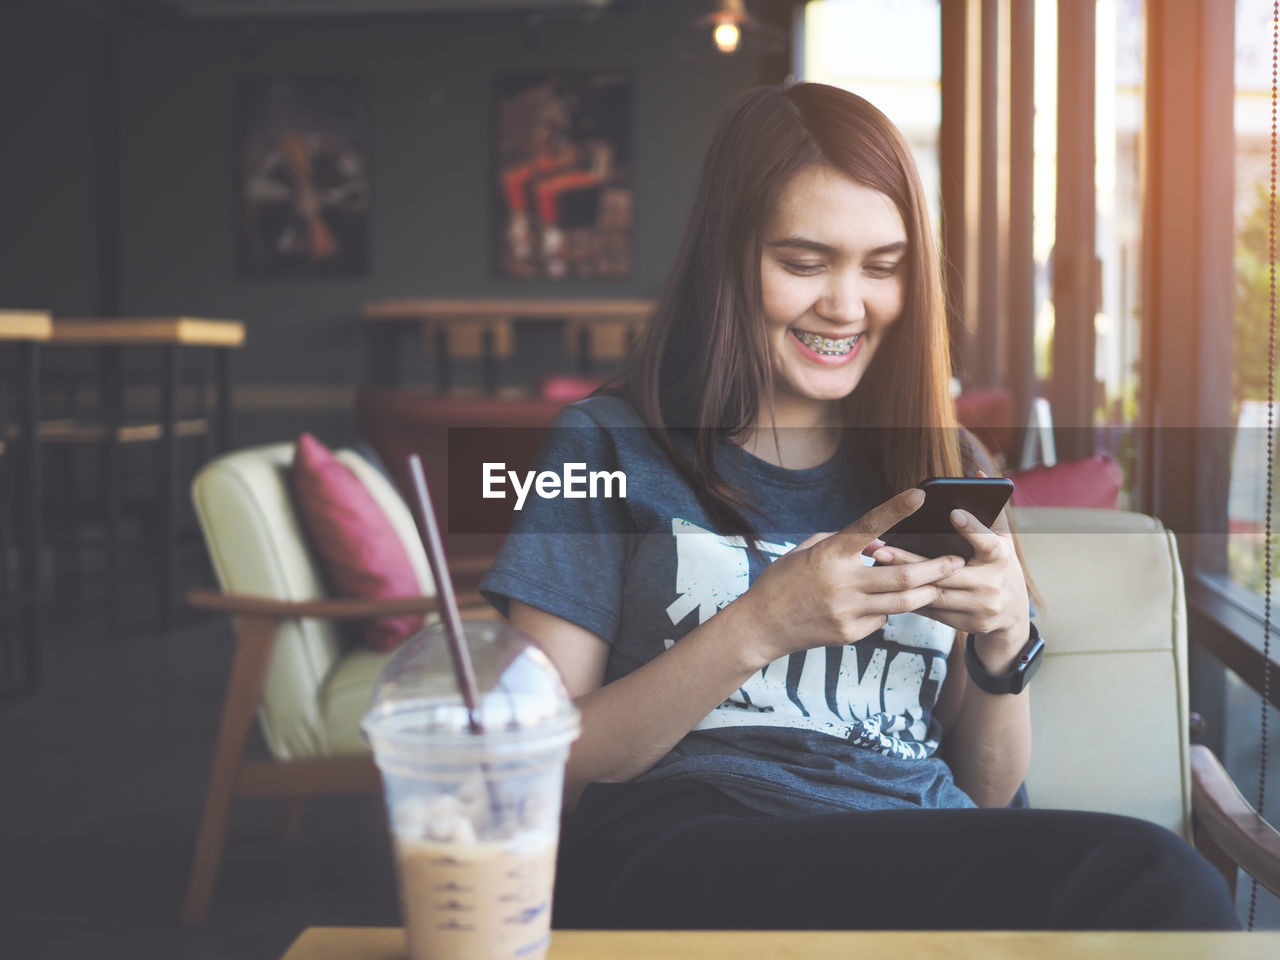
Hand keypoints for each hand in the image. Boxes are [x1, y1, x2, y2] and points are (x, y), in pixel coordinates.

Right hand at [735, 489, 964, 666]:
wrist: (761, 625)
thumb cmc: (784, 580)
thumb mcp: (808, 551)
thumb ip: (844, 543)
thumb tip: (879, 543)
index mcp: (830, 554)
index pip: (869, 526)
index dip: (895, 509)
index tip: (920, 494)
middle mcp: (842, 583)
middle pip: (902, 575)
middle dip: (935, 568)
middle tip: (956, 561)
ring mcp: (847, 611)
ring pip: (902, 602)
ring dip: (927, 593)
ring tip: (942, 585)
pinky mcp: (849, 633)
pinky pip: (881, 619)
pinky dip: (888, 610)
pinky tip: (889, 605)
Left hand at [870, 488, 1029, 666]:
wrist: (1013, 616)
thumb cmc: (1001, 567)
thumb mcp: (1002, 540)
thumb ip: (988, 509)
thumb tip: (976, 475)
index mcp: (1001, 558)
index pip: (988, 542)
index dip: (971, 528)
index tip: (953, 513)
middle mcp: (992, 583)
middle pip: (946, 571)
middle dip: (911, 560)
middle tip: (881, 548)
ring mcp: (980, 606)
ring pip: (935, 593)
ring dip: (903, 581)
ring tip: (877, 565)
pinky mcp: (968, 624)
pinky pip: (934, 611)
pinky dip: (912, 599)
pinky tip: (888, 587)